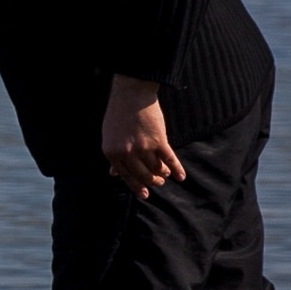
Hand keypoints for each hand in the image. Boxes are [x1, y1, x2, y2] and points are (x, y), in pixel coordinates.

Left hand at [102, 74, 185, 199]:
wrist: (131, 94)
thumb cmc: (119, 115)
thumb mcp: (110, 136)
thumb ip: (114, 156)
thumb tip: (114, 174)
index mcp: (111, 153)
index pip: (125, 175)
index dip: (136, 186)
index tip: (145, 194)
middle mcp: (127, 153)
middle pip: (143, 175)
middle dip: (152, 181)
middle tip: (158, 182)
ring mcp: (143, 148)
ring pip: (156, 169)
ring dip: (163, 173)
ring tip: (165, 174)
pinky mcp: (159, 141)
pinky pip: (169, 160)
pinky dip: (176, 169)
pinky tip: (181, 176)